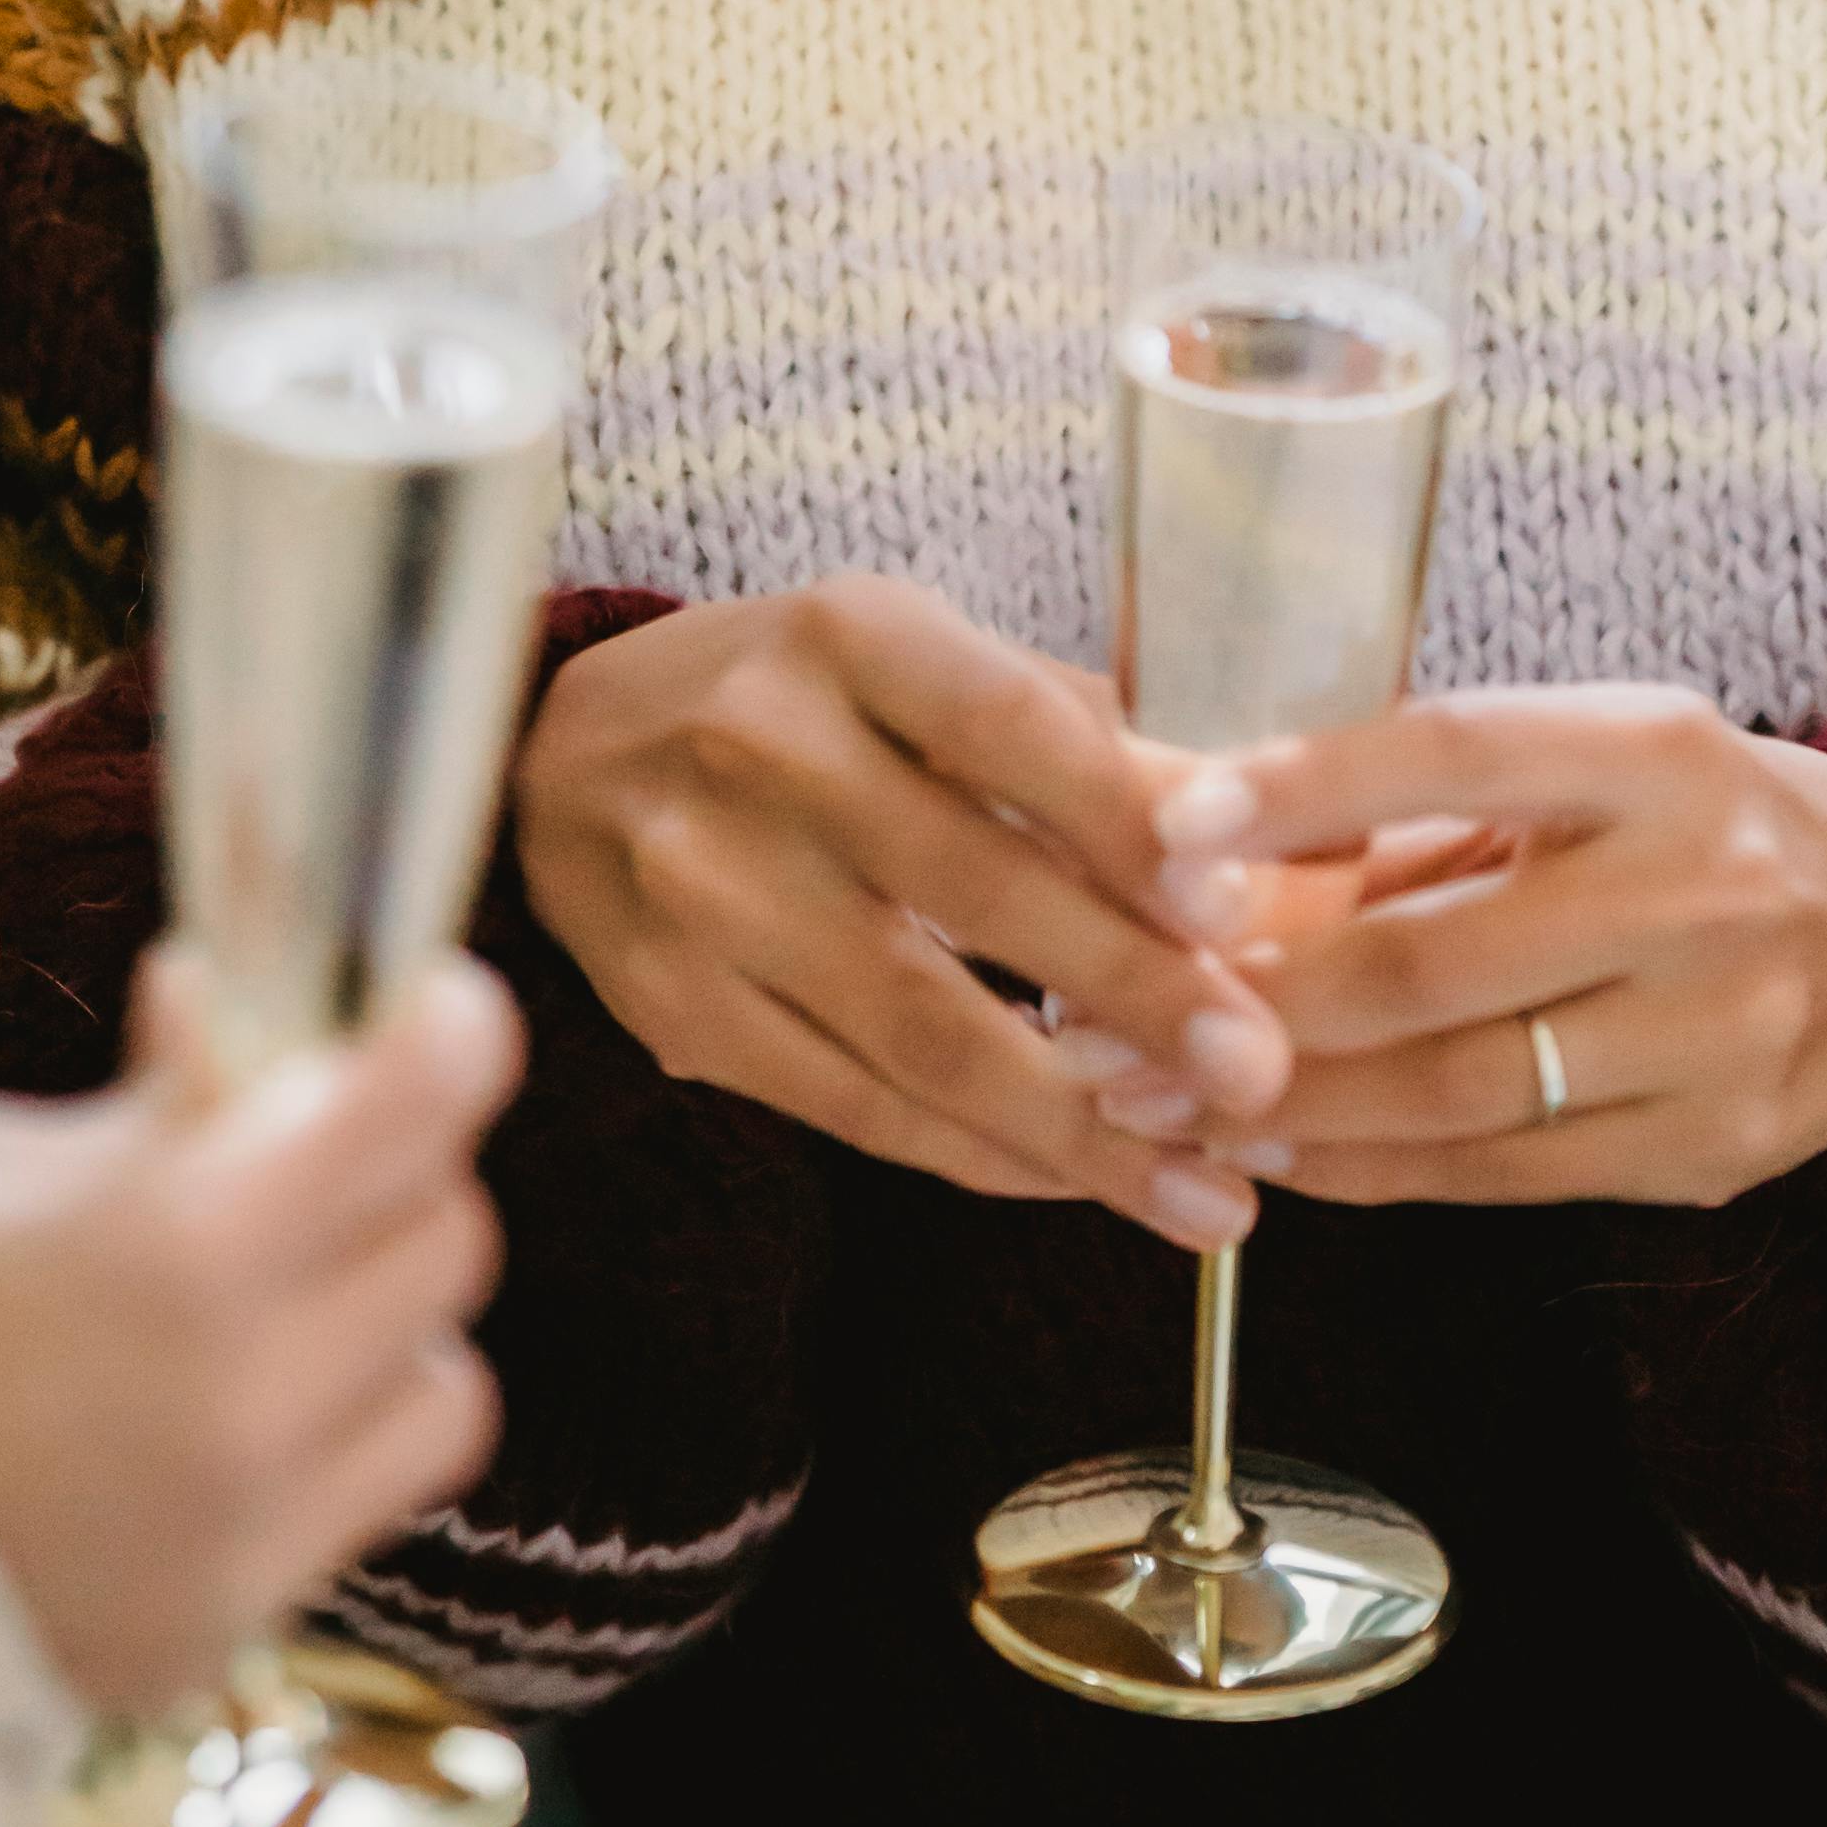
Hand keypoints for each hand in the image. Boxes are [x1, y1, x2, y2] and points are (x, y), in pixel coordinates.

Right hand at [0, 948, 517, 1712]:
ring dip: (384, 1326)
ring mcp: (250, 1532)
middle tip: (308, 1152)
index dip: (448, 1033)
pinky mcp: (227, 1632)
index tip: (429, 1006)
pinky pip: (355, 1509)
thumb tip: (233, 1021)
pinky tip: (214, 1421)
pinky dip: (325, 1446)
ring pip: (439, 1391)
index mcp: (181, 1240)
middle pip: (446, 1244)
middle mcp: (249, 1393)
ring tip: (271, 1306)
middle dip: (395, 1175)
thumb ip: (148, 1109)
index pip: (417, 1106)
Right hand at [512, 578, 1290, 1246]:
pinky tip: (1080, 1181)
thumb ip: (1082, 744)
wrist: (563, 758)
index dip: (1120, 818)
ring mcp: (699, 886)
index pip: (1002, 723)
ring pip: (913, 1032)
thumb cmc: (796, 702)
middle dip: (1130, 994)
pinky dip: (979, 1156)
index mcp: (847, 635)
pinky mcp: (671, 1006)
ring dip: (1074, 1126)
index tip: (1236, 907)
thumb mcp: (922, 666)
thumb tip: (1263, 840)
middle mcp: (759, 747)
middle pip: (969, 886)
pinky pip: (851, 1106)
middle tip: (1256, 1076)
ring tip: (1206, 1191)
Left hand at [1199, 688, 1826, 1208]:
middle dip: (1251, 1002)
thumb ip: (1426, 813)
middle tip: (1109, 1014)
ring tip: (1161, 1103)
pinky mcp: (1716, 1152)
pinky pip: (1509, 1173)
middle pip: (1437, 961)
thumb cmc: (1712, 829)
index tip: (1170, 834)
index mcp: (1657, 752)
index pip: (1457, 753)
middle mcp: (1699, 890)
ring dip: (1289, 1107)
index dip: (1305, 791)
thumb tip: (1210, 861)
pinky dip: (1377, 1168)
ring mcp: (1719, 1034)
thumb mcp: (1598, 763)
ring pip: (1460, 1091)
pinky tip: (1282, 1152)